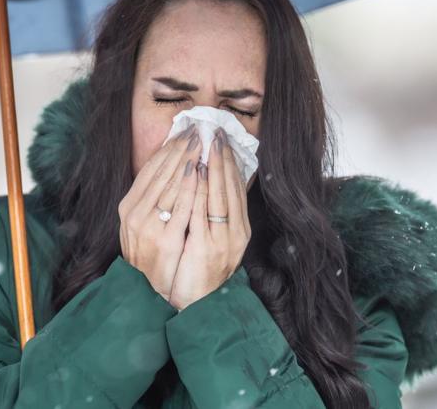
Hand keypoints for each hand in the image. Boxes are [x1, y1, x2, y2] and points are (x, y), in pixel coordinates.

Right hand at [118, 123, 204, 300]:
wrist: (148, 291)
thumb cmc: (150, 254)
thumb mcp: (143, 223)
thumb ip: (152, 198)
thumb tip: (170, 168)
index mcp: (128, 206)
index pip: (149, 169)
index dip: (167, 149)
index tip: (183, 132)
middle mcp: (134, 214)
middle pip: (160, 173)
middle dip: (179, 149)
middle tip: (196, 130)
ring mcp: (148, 227)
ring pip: (169, 185)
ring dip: (186, 161)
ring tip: (201, 143)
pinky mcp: (166, 240)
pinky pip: (180, 208)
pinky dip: (190, 187)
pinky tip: (200, 172)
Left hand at [168, 129, 251, 310]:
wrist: (197, 305)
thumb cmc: (201, 271)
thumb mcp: (215, 241)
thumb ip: (217, 215)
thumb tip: (214, 183)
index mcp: (240, 230)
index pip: (237, 190)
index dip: (230, 163)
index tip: (222, 141)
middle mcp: (235, 234)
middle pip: (231, 189)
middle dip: (223, 158)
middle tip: (216, 132)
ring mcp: (222, 241)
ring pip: (220, 196)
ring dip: (214, 167)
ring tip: (207, 144)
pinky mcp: (206, 248)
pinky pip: (203, 212)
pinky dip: (202, 190)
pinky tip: (198, 172)